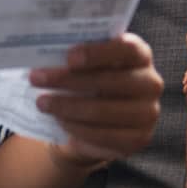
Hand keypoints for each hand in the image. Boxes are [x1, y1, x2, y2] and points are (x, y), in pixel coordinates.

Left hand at [28, 32, 161, 167]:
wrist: (99, 118)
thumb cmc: (90, 79)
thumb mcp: (86, 63)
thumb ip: (77, 54)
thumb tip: (44, 50)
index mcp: (140, 55)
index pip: (126, 49)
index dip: (98, 52)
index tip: (69, 57)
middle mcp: (150, 82)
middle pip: (110, 81)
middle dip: (69, 80)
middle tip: (36, 78)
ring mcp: (147, 113)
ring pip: (103, 111)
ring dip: (67, 107)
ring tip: (42, 102)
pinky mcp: (138, 138)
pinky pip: (104, 135)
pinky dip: (77, 127)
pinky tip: (59, 120)